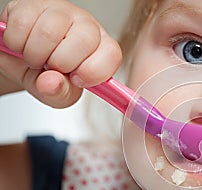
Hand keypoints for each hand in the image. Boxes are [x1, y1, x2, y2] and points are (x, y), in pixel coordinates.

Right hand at [0, 0, 121, 107]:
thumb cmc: (47, 76)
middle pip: (84, 40)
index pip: (112, 55)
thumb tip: (51, 83)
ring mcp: (60, 11)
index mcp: (101, 49)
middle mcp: (86, 26)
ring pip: (50, 31)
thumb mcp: (59, 95)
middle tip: (50, 68)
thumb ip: (61, 94)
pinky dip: (16, 43)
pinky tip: (22, 45)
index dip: (93, 71)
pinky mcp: (32, 4)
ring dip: (34, 54)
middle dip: (60, 63)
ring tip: (34, 58)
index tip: (76, 79)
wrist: (19, 62)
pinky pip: (22, 23)